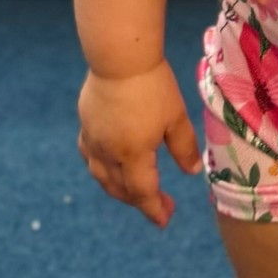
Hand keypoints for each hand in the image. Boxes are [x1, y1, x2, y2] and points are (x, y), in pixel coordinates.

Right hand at [77, 59, 201, 228]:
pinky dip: (102, 171)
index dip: (154, 209)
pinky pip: (91, 158)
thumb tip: (192, 172)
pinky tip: (110, 167)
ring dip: (119, 190)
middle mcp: (108, 153)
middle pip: (121, 189)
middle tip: (161, 205)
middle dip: (140, 202)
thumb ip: (184, 147)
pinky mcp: (85, 125)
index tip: (166, 219)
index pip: (142, 193)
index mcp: (132, 154)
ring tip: (136, 191)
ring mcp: (93, 139)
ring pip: (102, 177)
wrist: (119, 58)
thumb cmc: (153, 85)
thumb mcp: (176, 117)